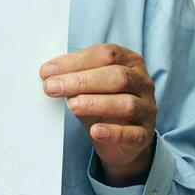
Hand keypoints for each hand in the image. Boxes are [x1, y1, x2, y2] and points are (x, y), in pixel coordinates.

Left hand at [40, 44, 156, 186]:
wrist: (121, 139)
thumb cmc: (103, 104)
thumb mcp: (90, 86)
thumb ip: (75, 76)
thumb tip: (48, 73)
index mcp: (130, 62)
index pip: (107, 54)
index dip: (76, 61)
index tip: (48, 71)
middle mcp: (143, 83)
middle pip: (118, 77)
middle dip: (82, 81)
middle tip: (53, 87)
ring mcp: (147, 109)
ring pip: (126, 104)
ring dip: (96, 103)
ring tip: (71, 105)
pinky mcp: (144, 135)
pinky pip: (132, 134)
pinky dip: (113, 132)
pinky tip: (95, 131)